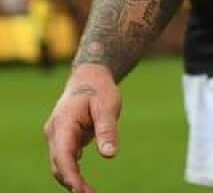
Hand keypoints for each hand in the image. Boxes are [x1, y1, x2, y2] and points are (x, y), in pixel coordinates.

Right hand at [44, 64, 120, 192]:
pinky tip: (84, 184)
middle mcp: (55, 132)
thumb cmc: (100, 90)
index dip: (71, 175)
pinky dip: (72, 172)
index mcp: (64, 123)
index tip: (80, 190)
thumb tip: (110, 155)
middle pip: (59, 164)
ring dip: (71, 180)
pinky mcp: (63, 139)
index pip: (64, 155)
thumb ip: (107, 130)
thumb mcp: (108, 106)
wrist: (89, 77)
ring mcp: (56, 136)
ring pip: (60, 164)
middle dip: (72, 183)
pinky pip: (65, 159)